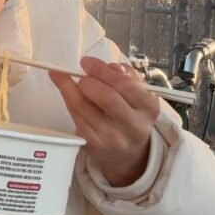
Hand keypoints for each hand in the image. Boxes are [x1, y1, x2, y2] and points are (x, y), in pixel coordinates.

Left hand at [49, 56, 160, 186]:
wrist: (125, 153)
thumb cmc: (129, 114)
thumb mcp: (136, 94)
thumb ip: (125, 76)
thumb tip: (109, 66)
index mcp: (149, 107)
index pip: (125, 85)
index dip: (102, 71)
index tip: (86, 61)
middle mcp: (134, 126)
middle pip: (106, 97)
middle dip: (88, 81)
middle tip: (81, 75)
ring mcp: (113, 138)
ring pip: (84, 107)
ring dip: (71, 89)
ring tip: (66, 79)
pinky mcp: (94, 145)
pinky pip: (76, 118)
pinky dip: (68, 101)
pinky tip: (66, 92)